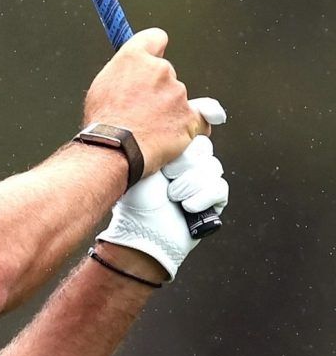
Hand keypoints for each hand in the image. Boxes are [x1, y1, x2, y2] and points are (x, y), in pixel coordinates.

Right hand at [83, 28, 214, 174]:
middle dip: (157, 89)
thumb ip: (121, 72)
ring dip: (169, 110)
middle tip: (140, 110)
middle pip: (166, 74)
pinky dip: (189, 127)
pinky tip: (175, 136)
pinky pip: (199, 120)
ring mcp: (178, 93)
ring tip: (148, 129)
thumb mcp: (100, 87)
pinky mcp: (190, 117)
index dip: (154, 50)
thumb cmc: (102, 122)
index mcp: (134, 57)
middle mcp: (160, 69)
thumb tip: (129, 75)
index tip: (152, 60)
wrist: (112, 149)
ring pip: (178, 98)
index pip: (156, 37)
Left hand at [96, 135, 228, 280]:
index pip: (191, 132)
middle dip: (184, 164)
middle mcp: (187, 165)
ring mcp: (202, 182)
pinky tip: (186, 207)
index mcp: (170, 152)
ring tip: (172, 197)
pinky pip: (219, 188)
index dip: (188, 137)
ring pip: (212, 167)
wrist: (144, 232)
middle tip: (167, 177)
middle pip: (203, 148)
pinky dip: (202, 198)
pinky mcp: (214, 200)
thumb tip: (187, 123)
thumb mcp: (144, 163)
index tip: (182, 145)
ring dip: (188, 184)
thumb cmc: (137, 199)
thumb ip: (162, 141)